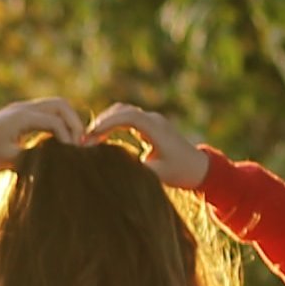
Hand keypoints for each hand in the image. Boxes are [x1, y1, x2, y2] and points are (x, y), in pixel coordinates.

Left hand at [0, 97, 88, 170]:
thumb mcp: (10, 159)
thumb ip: (35, 157)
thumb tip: (58, 160)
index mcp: (22, 117)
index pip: (56, 122)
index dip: (68, 137)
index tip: (73, 155)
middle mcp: (24, 108)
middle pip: (60, 105)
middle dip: (74, 122)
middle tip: (80, 143)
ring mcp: (22, 108)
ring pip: (55, 105)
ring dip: (67, 120)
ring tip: (73, 141)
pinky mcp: (21, 114)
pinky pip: (47, 111)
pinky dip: (58, 120)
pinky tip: (60, 139)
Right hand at [94, 103, 213, 187]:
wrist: (200, 168)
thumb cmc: (181, 172)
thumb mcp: (158, 175)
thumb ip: (136, 171)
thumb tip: (112, 172)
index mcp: (156, 128)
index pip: (128, 116)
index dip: (108, 123)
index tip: (91, 135)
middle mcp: (153, 120)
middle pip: (122, 110)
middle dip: (102, 122)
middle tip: (84, 138)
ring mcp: (152, 121)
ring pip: (123, 112)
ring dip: (106, 122)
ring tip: (90, 139)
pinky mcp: (150, 126)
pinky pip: (127, 118)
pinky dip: (112, 124)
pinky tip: (101, 138)